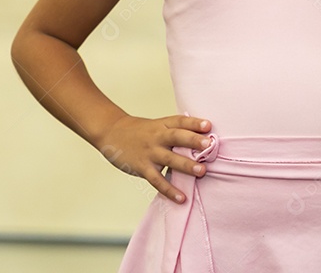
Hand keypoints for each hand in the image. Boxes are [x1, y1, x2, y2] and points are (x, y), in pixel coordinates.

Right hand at [97, 114, 212, 203]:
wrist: (111, 132)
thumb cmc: (140, 131)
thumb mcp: (157, 125)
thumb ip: (175, 132)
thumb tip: (202, 141)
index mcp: (162, 125)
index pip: (180, 121)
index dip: (194, 123)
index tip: (208, 125)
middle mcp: (157, 137)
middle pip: (176, 137)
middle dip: (193, 141)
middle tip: (209, 145)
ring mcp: (149, 152)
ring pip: (169, 159)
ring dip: (186, 165)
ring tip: (202, 171)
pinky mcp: (142, 167)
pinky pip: (157, 180)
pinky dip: (169, 190)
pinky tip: (182, 198)